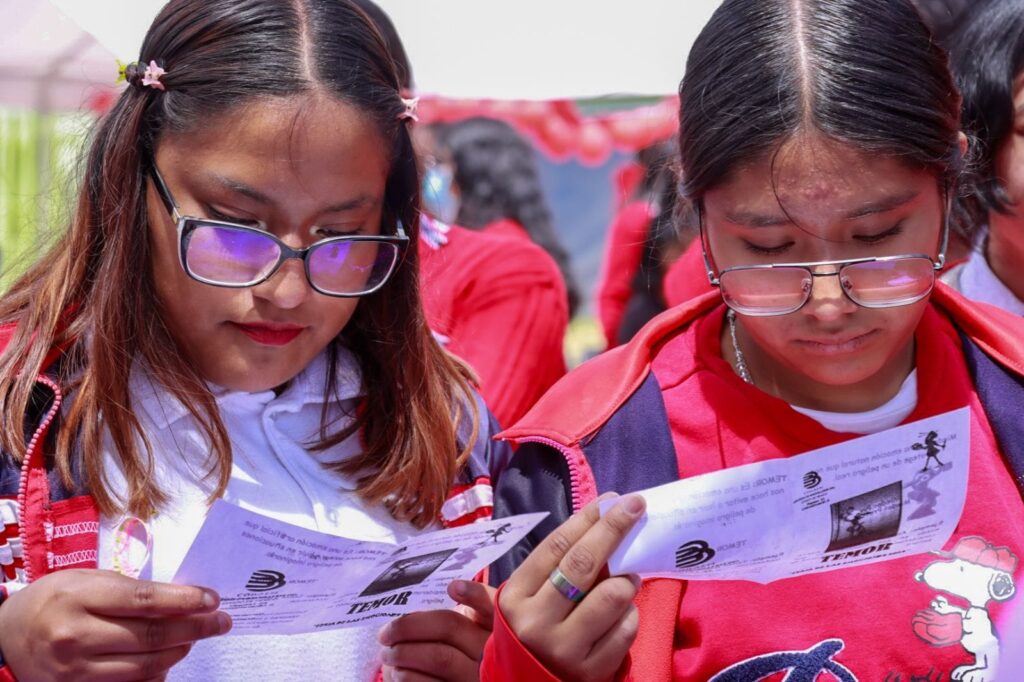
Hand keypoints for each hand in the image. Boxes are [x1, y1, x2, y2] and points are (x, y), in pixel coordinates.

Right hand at [0, 568, 230, 680]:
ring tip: (196, 637)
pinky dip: (155, 673)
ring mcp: (75, 670)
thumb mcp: (85, 579)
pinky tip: (168, 660)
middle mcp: (75, 635)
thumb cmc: (53, 600)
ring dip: (179, 651)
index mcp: (79, 597)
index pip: (145, 600)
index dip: (185, 601)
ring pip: (145, 666)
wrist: (5, 637)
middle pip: (151, 636)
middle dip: (195, 628)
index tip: (213, 600)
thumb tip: (181, 600)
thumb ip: (129, 590)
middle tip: (220, 622)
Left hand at [378, 579, 494, 681]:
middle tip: (385, 633)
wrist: (463, 677)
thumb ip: (443, 614)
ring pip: (440, 657)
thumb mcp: (460, 625)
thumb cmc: (454, 645)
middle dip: (409, 626)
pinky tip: (397, 672)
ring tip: (387, 653)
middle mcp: (492, 648)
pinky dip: (407, 676)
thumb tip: (404, 614)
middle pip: (450, 626)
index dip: (473, 594)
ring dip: (404, 653)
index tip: (452, 587)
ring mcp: (479, 674)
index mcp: (491, 621)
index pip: (489, 602)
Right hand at [498, 493, 644, 681]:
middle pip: (583, 563)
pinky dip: (630, 616)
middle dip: (614, 528)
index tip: (611, 499)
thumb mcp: (515, 606)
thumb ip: (530, 574)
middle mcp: (536, 622)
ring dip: (627, 579)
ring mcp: (565, 648)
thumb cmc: (524, 636)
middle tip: (637, 505)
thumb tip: (495, 562)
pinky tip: (624, 612)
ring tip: (629, 576)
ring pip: (611, 597)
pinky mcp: (591, 671)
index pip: (555, 547)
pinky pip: (625, 631)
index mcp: (515, 597)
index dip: (586, 519)